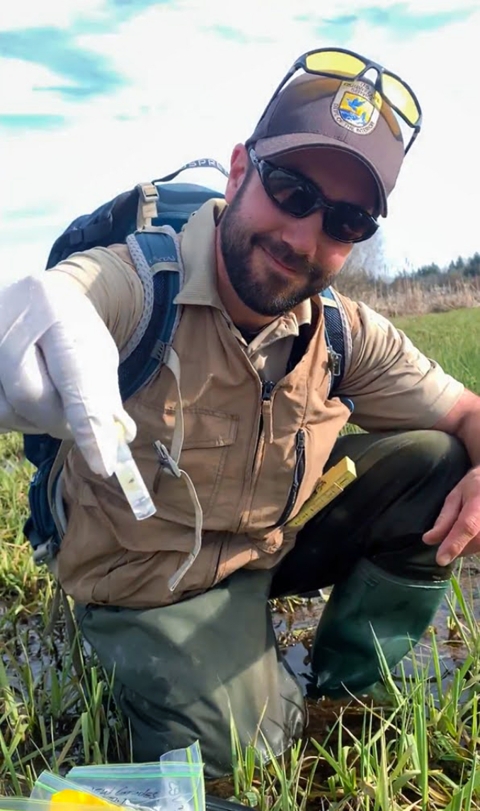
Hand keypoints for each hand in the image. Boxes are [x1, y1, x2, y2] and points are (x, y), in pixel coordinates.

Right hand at [0, 274, 135, 476]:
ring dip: (33, 421)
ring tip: (47, 400)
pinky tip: (23, 399)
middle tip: (73, 424)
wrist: (32, 296)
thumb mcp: (97, 352)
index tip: (102, 464)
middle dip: (58, 421)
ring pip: (7, 410)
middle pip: (32, 398)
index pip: (75, 379)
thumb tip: (116, 441)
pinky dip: (13, 417)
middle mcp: (10, 319)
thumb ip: (104, 396)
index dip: (88, 425)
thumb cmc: (71, 329)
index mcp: (58, 313)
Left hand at [423, 466, 479, 564]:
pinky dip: (473, 546)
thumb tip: (429, 540)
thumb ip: (444, 518)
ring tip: (461, 532)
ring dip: (466, 547)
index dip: (454, 544)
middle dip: (456, 546)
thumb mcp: (455, 496)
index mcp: (478, 504)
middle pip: (473, 542)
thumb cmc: (474, 486)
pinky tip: (470, 537)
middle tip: (447, 539)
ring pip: (478, 547)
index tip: (440, 559)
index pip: (467, 526)